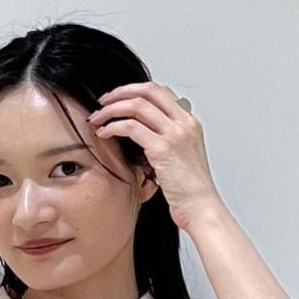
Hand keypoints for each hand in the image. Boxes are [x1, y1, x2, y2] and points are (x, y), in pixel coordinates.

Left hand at [88, 81, 222, 233]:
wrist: (201, 208)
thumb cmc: (190, 191)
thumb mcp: (183, 158)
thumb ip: (167, 142)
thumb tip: (145, 136)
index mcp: (190, 123)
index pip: (161, 92)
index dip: (136, 90)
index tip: (119, 98)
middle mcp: (183, 123)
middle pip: (148, 91)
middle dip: (121, 92)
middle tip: (104, 102)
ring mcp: (174, 134)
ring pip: (137, 105)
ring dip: (112, 109)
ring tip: (98, 118)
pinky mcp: (162, 148)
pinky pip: (131, 127)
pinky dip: (113, 126)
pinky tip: (104, 133)